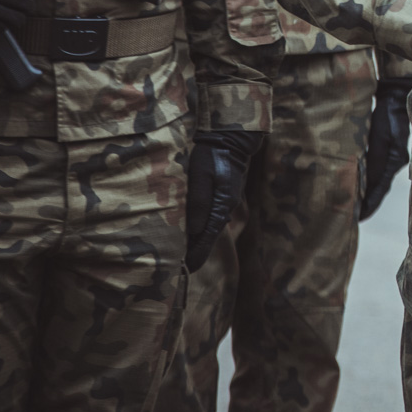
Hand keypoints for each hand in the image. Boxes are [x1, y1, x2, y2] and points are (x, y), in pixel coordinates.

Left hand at [185, 130, 262, 271]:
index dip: (197, 254)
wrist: (230, 141)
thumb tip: (193, 230)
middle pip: (209, 236)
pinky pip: (210, 219)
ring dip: (199, 243)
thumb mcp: (202, 176)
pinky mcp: (221, 198)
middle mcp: (225, 208)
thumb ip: (199, 202)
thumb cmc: (213, 155)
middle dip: (197, 253)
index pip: (208, 236)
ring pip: (210, 229)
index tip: (186, 270)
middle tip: (181, 271)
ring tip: (184, 257)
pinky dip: (201, 231)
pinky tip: (193, 235)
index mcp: (221, 205)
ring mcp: (224, 203)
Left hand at [361, 77, 411, 220]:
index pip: (379, 191)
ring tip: (350, 203)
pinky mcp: (386, 146)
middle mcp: (394, 161)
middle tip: (350, 218)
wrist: (396, 92)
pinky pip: (374, 167)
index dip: (368, 206)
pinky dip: (365, 177)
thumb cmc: (388, 113)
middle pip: (378, 188)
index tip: (357, 221)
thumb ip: (374, 161)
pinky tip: (355, 179)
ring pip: (375, 178)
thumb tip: (365, 186)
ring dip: (364, 190)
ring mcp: (392, 154)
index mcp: (395, 161)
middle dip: (366, 202)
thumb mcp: (380, 137)